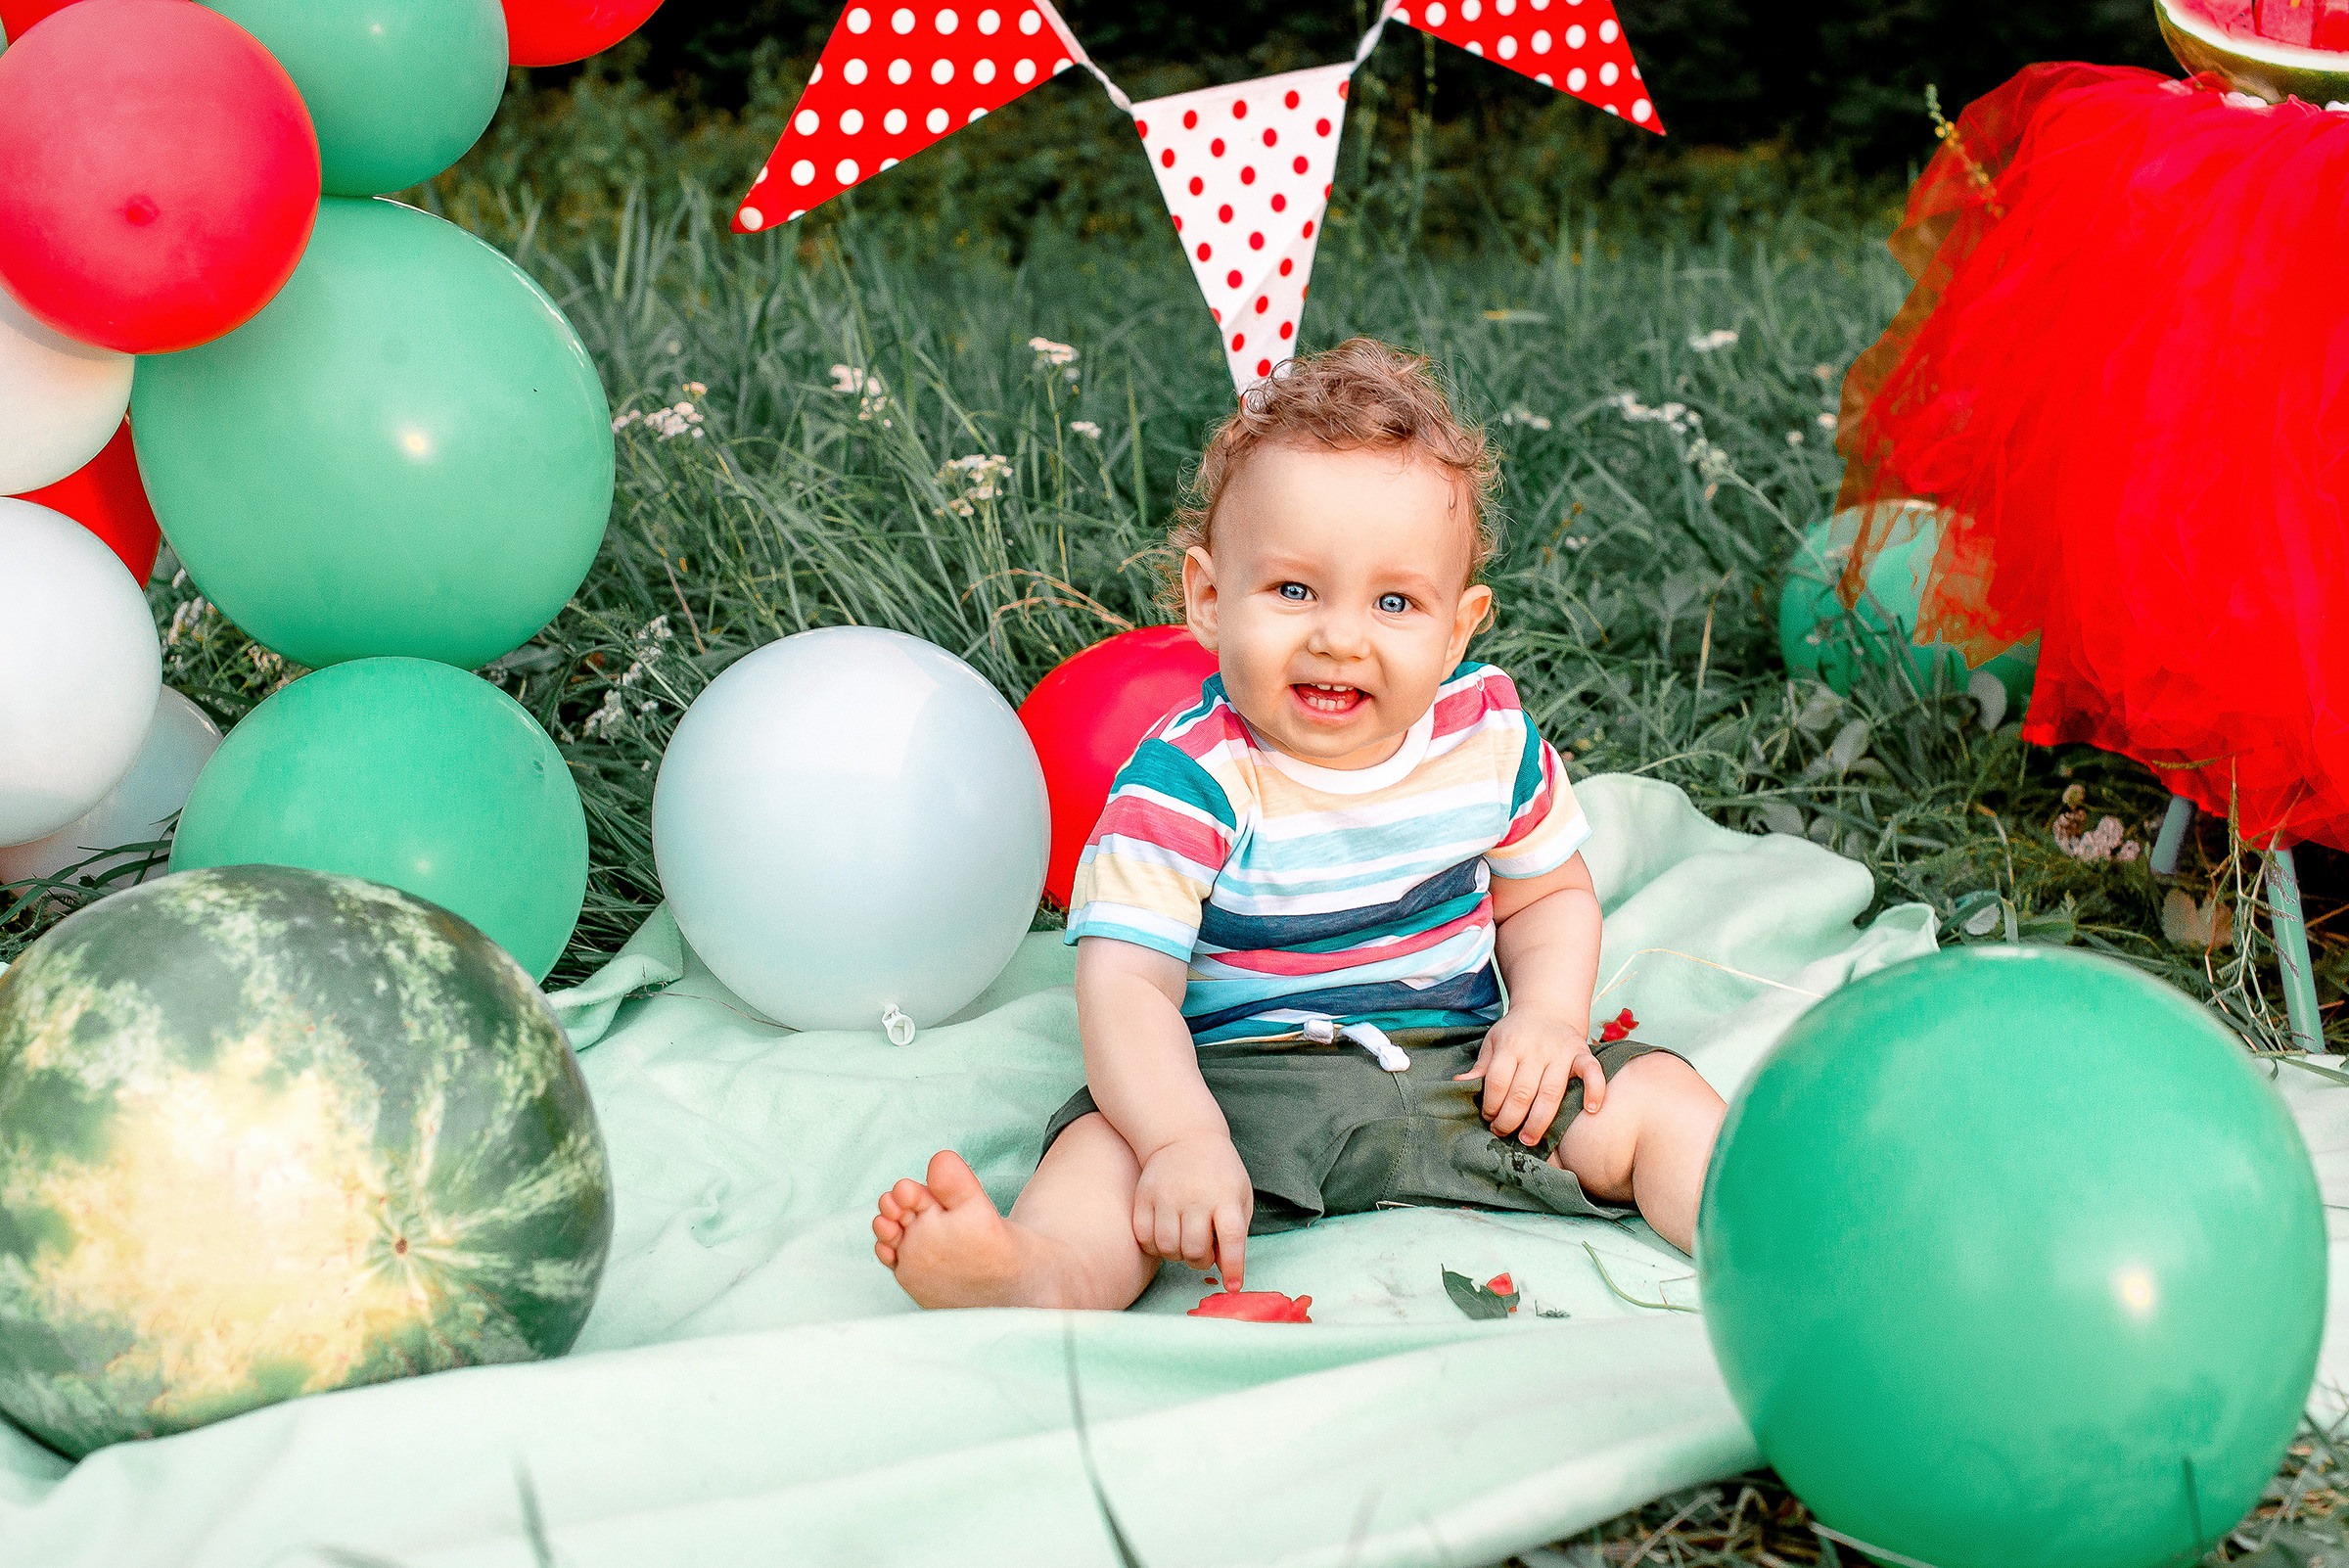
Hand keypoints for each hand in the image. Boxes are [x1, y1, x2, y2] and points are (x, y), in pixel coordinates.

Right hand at [1133, 1133, 1254, 1288]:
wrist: (1184, 1136)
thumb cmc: (1218, 1173)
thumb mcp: (1239, 1195)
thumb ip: (1236, 1232)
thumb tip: (1225, 1270)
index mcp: (1226, 1197)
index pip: (1232, 1238)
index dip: (1233, 1267)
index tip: (1233, 1286)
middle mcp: (1196, 1197)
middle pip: (1195, 1250)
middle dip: (1201, 1261)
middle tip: (1203, 1251)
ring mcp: (1167, 1196)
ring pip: (1168, 1248)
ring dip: (1177, 1256)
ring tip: (1183, 1243)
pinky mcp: (1144, 1196)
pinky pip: (1144, 1237)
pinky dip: (1154, 1246)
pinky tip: (1164, 1237)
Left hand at [1456, 1008, 1607, 1145]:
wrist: (1546, 1008)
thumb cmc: (1515, 1033)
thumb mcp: (1493, 1043)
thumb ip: (1481, 1067)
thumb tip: (1459, 1084)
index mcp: (1509, 1045)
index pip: (1497, 1082)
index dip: (1491, 1105)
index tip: (1489, 1118)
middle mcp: (1535, 1049)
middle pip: (1522, 1092)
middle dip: (1510, 1118)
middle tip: (1503, 1133)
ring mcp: (1560, 1052)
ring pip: (1551, 1093)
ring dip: (1539, 1121)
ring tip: (1527, 1140)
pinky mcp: (1581, 1052)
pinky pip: (1592, 1071)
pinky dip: (1595, 1090)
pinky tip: (1591, 1110)